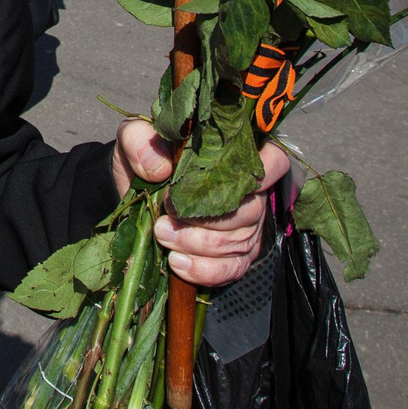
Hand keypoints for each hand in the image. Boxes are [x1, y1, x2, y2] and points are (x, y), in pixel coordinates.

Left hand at [112, 120, 289, 288]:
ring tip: (163, 237)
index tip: (239, 182)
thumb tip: (160, 169)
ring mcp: (244, 226)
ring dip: (199, 244)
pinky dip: (205, 270)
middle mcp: (249, 192)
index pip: (273, 160)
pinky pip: (231, 269)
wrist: (134, 192)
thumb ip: (140, 140)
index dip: (267, 172)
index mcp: (235, 156)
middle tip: (167, 218)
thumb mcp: (134, 138)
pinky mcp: (232, 255)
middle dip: (207, 220)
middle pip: (250, 210)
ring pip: (239, 241)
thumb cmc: (146, 158)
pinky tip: (178, 264)